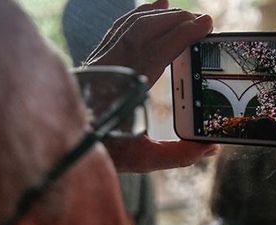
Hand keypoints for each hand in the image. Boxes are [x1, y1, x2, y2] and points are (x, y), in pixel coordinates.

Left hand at [86, 0, 219, 172]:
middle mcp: (110, 69)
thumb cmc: (104, 153)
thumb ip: (180, 154)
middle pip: (145, 30)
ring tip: (183, 13)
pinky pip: (117, 29)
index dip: (184, 34)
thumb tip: (211, 147)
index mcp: (126, 89)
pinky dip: (138, 15)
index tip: (206, 25)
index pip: (159, 50)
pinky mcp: (94, 60)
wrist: (64, 148)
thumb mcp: (144, 159)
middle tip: (202, 20)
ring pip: (130, 26)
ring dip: (158, 16)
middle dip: (176, 20)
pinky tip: (154, 8)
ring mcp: (99, 62)